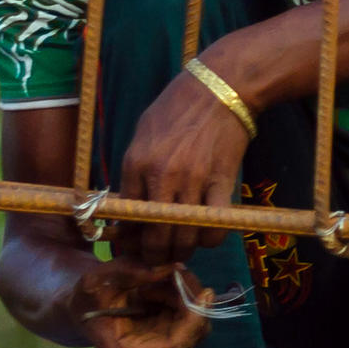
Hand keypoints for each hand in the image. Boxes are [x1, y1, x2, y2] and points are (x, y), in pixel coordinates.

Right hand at [69, 255, 210, 347]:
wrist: (84, 308)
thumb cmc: (87, 297)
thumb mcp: (99, 278)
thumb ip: (133, 272)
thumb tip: (172, 269)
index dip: (194, 320)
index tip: (204, 292)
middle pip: (191, 337)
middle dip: (190, 300)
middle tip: (175, 271)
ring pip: (195, 328)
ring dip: (185, 297)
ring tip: (155, 281)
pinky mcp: (170, 345)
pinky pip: (190, 323)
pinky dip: (183, 300)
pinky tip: (160, 288)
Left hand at [108, 70, 253, 268]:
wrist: (220, 88)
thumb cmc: (177, 107)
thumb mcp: (143, 133)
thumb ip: (134, 170)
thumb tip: (128, 205)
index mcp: (136, 163)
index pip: (127, 216)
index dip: (128, 239)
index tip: (132, 247)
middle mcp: (161, 176)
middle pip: (154, 234)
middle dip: (154, 256)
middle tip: (157, 260)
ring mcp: (193, 181)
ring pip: (184, 236)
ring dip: (182, 251)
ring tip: (182, 251)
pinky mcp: (222, 182)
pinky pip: (215, 226)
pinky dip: (211, 239)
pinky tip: (207, 236)